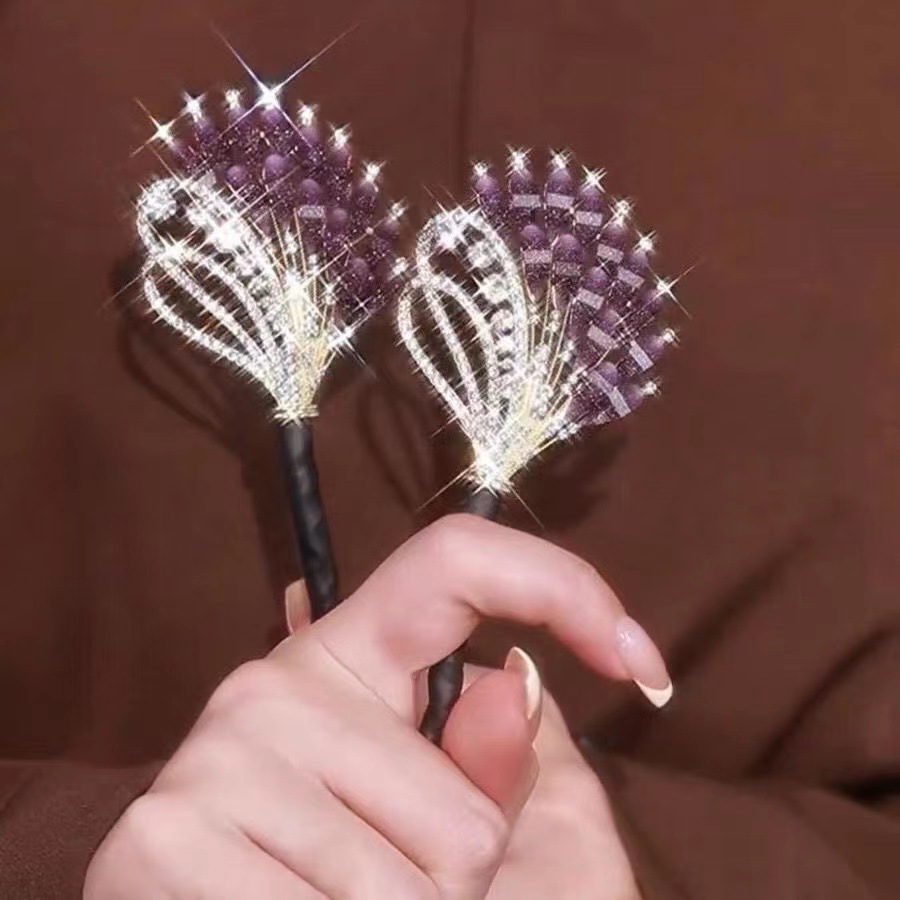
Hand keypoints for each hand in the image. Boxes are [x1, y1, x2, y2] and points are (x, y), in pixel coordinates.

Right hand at [85, 515, 667, 898]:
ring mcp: (216, 751)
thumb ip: (512, 772)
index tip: (643, 666)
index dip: (562, 588)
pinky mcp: (163, 835)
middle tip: (406, 894)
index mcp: (357, 657)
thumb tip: (504, 680)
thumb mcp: (504, 846)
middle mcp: (275, 682)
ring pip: (399, 884)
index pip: (456, 562)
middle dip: (464, 886)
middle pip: (459, 809)